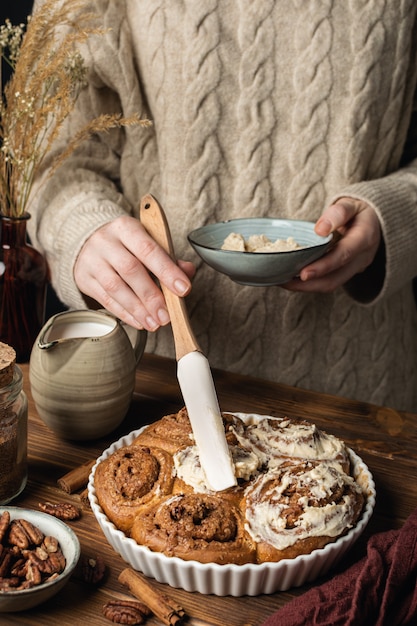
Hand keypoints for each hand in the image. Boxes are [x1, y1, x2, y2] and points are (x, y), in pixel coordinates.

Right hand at [74, 215, 195, 330]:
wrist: (86, 240)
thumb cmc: (125, 243)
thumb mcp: (146, 241)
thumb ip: (169, 257)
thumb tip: (188, 271)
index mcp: (125, 228)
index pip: (148, 249)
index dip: (167, 271)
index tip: (183, 289)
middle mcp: (106, 242)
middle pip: (130, 270)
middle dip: (151, 296)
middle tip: (166, 315)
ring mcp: (92, 260)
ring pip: (115, 288)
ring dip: (138, 309)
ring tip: (154, 323)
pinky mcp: (84, 279)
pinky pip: (105, 299)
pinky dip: (125, 313)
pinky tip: (139, 321)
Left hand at [283, 197, 381, 292]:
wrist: (375, 222)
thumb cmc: (359, 211)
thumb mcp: (351, 203)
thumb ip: (338, 213)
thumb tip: (320, 229)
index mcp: (364, 238)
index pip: (343, 255)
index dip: (323, 267)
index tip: (302, 273)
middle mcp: (362, 258)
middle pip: (335, 278)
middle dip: (308, 284)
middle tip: (283, 281)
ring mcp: (355, 268)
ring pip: (330, 284)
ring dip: (306, 287)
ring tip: (283, 281)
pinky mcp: (346, 272)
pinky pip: (328, 282)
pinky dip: (309, 284)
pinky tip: (291, 279)